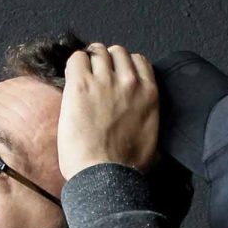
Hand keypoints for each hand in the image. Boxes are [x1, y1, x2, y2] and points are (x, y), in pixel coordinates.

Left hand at [57, 43, 159, 180]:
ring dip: (90, 61)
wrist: (105, 175)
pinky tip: (72, 79)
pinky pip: (77, 58)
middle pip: (117, 52)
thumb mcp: (154, 141)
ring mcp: (105, 81)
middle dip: (107, 61)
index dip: (125, 66)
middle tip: (96, 76)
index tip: (116, 76)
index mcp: (149, 93)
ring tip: (83, 77)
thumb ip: (151, 120)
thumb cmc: (128, 167)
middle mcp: (129, 82)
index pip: (139, 61)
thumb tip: (148, 123)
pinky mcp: (81, 85)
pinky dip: (74, 64)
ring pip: (97, 51)